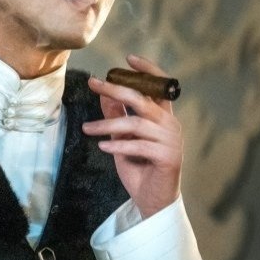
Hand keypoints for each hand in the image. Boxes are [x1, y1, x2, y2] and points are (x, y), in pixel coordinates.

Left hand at [82, 54, 181, 218]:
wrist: (153, 201)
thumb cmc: (139, 168)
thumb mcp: (122, 139)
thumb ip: (117, 117)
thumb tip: (104, 95)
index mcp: (163, 118)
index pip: (160, 87)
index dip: (147, 70)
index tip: (128, 58)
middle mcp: (171, 126)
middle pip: (142, 99)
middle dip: (115, 89)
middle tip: (93, 84)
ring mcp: (172, 141)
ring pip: (135, 123)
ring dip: (107, 124)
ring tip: (87, 129)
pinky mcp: (168, 158)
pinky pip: (138, 146)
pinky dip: (118, 145)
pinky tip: (103, 147)